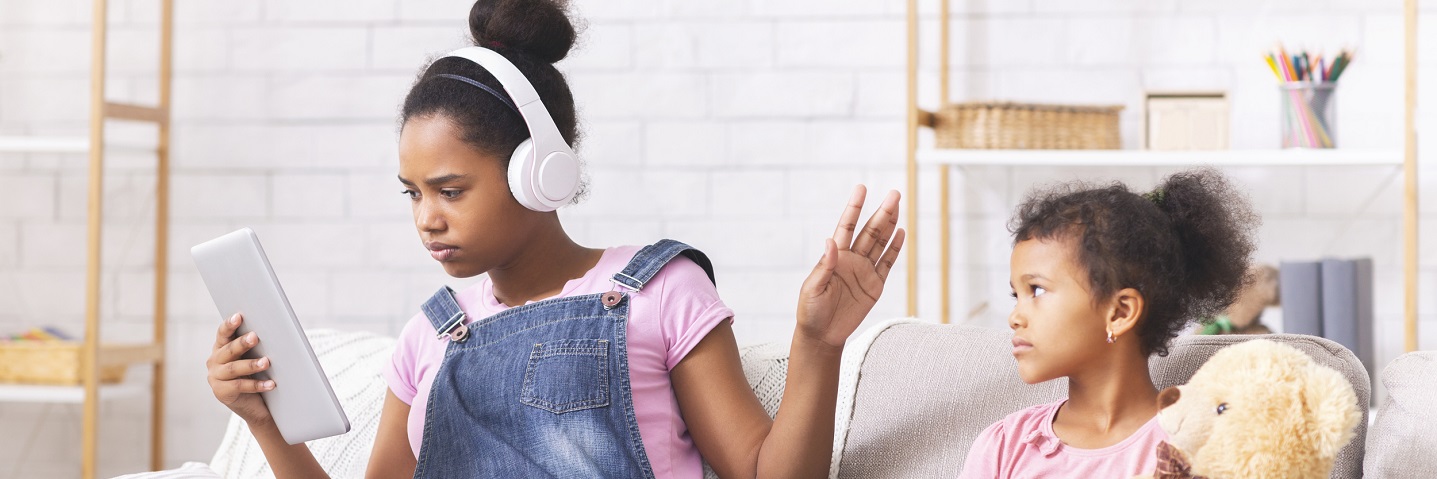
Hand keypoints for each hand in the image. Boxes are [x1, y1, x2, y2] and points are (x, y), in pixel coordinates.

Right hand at [206, 313, 276, 425]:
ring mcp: (215, 377)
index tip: (239, 316)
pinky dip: (257, 385)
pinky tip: (271, 384)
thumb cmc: (255, 375)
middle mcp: (214, 361)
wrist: (254, 406)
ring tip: (266, 362)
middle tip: (255, 337)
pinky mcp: (221, 392)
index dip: (229, 325)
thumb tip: (273, 331)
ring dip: (251, 364)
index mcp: (221, 348)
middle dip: (242, 343)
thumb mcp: (252, 357)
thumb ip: (254, 346)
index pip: (222, 334)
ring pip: (234, 368)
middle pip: (229, 350)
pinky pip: (240, 386)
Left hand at [796, 185, 904, 350]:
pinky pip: (887, 264)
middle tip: (894, 194)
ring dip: (890, 225)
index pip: (846, 227)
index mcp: (834, 257)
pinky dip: (894, 249)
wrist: (822, 335)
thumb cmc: (810, 311)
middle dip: (882, 213)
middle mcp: (851, 260)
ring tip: (898, 205)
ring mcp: (864, 272)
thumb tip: (830, 242)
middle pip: (869, 232)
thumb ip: (824, 266)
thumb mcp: (812, 289)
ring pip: (880, 244)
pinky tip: (901, 233)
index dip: (854, 208)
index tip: (861, 188)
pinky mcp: (874, 286)